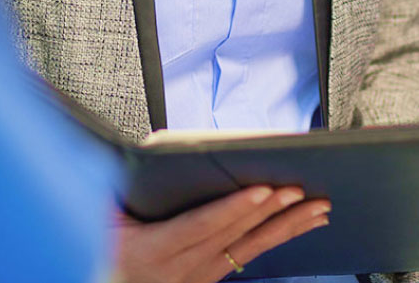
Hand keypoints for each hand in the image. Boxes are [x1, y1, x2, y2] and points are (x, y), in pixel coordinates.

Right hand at [112, 185, 329, 282]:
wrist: (104, 282)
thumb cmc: (101, 245)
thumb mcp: (100, 215)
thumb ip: (119, 187)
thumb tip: (148, 149)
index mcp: (154, 250)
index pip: (201, 226)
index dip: (233, 209)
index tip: (261, 191)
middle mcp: (182, 268)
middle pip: (234, 236)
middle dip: (270, 212)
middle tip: (300, 190)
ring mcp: (200, 275)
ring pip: (250, 249)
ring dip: (287, 227)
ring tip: (318, 208)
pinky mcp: (210, 276)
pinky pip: (251, 256)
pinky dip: (281, 237)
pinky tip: (305, 223)